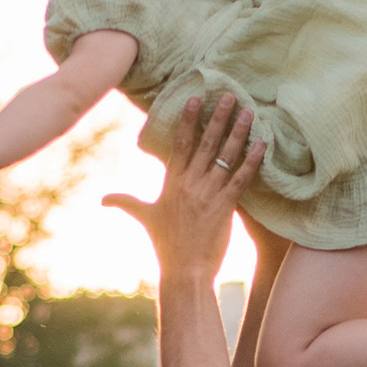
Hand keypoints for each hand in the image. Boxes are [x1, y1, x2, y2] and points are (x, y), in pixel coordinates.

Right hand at [102, 90, 262, 283]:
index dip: (187, 120)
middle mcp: (189, 184)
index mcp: (172, 182)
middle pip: (205, 143)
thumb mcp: (145, 218)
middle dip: (216, 117)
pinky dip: (252, 161)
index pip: (179, 143)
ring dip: (237, 132)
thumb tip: (104, 200)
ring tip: (248, 111)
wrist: (183, 272)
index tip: (195, 99)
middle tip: (229, 94)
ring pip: (225, 156)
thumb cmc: (165, 246)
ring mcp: (207, 194)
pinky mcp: (224, 207)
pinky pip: (241, 178)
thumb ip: (126, 202)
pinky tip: (262, 144)